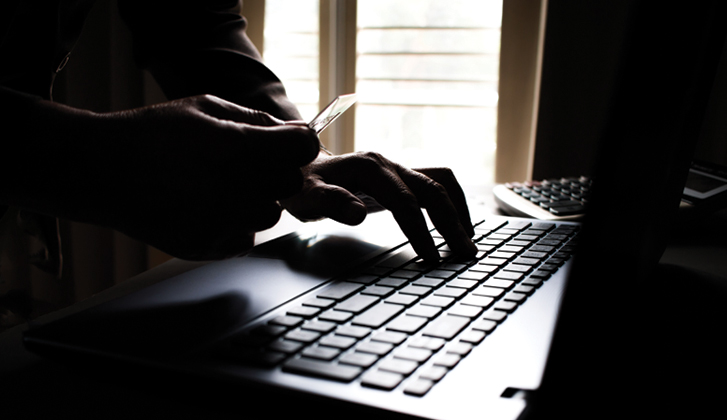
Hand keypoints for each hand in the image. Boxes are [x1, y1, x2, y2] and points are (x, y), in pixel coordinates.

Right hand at [24, 95, 318, 259]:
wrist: (102, 170)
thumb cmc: (153, 133)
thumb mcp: (205, 107)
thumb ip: (255, 119)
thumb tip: (292, 132)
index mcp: (239, 146)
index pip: (303, 148)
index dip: (298, 143)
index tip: (287, 143)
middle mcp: (236, 187)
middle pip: (290, 184)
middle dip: (276, 172)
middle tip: (245, 164)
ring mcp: (222, 221)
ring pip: (270, 216)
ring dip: (255, 201)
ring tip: (220, 186)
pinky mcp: (207, 246)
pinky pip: (244, 239)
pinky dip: (234, 227)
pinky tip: (205, 208)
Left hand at [280, 151, 476, 261]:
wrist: (303, 169)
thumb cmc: (304, 185)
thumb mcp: (307, 195)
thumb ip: (330, 201)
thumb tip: (357, 213)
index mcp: (369, 168)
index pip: (405, 201)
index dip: (420, 230)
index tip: (431, 257)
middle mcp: (389, 164)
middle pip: (432, 189)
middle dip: (451, 222)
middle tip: (465, 252)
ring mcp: (398, 169)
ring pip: (440, 182)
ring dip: (458, 208)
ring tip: (469, 239)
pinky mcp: (401, 177)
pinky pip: (435, 183)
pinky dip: (451, 201)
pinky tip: (457, 223)